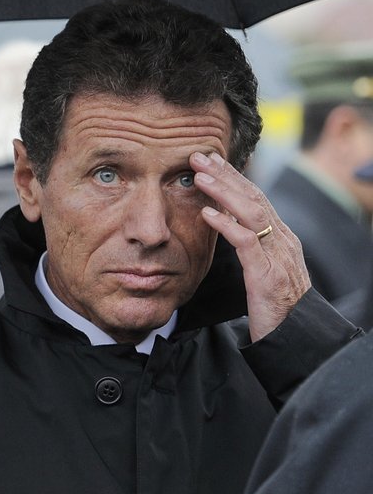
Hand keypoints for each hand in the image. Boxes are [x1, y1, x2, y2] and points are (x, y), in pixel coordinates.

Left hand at [191, 151, 310, 340]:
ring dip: (223, 192)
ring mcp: (277, 256)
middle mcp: (282, 241)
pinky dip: (226, 224)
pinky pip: (247, 242)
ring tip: (199, 176)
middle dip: (226, 174)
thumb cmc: (274, 308)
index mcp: (280, 238)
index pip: (256, 198)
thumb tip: (227, 227)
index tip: (210, 161)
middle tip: (200, 155)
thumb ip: (249, 248)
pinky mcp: (267, 274)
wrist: (293, 338)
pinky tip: (207, 213)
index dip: (233, 177)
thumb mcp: (261, 271)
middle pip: (254, 197)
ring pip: (252, 212)